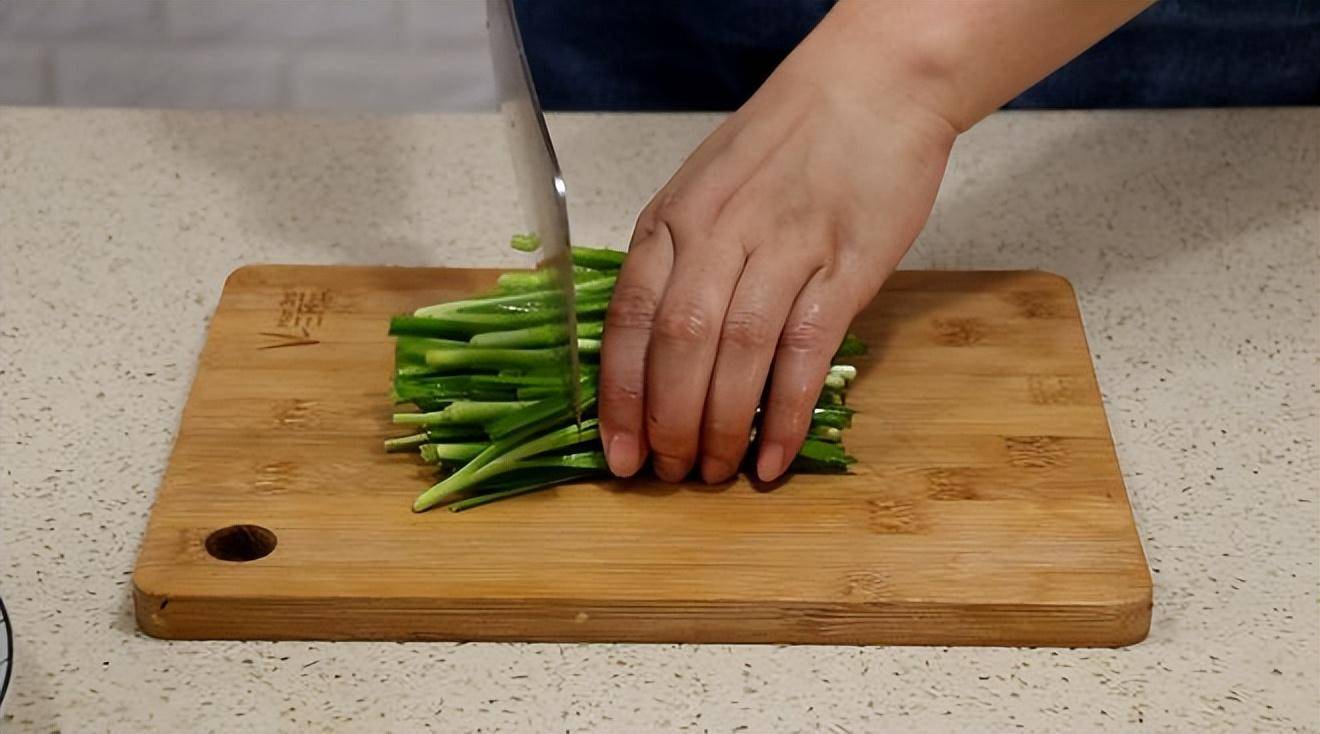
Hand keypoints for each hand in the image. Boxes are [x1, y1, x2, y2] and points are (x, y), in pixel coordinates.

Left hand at [598, 6, 957, 483]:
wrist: (873, 85)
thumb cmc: (785, 142)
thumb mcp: (705, 187)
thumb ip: (677, 256)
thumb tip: (653, 346)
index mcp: (672, 218)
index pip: (629, 319)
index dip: (619, 396)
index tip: (616, 452)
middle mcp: (717, 234)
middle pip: (677, 346)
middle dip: (666, 423)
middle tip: (670, 475)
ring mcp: (782, 248)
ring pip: (735, 354)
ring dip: (720, 427)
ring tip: (714, 473)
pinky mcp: (844, 266)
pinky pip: (803, 353)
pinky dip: (786, 414)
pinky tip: (775, 458)